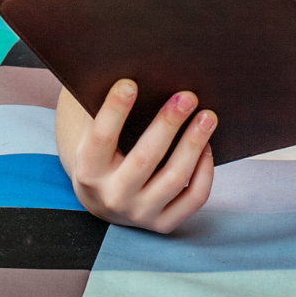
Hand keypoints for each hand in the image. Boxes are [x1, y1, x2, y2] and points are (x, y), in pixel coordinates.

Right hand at [70, 80, 215, 232]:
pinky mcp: (163, 225)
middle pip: (145, 158)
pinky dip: (204, 172)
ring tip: (207, 116)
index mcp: (88, 170)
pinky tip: (207, 147)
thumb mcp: (91, 136)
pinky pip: (192, 199)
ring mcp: (140, 213)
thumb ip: (102, 111)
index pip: (102, 137)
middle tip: (187, 96)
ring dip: (193, 143)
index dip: (115, 109)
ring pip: (174, 178)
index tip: (131, 82)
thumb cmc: (100, 154)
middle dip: (168, 123)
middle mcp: (113, 196)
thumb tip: (126, 71)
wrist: (103, 201)